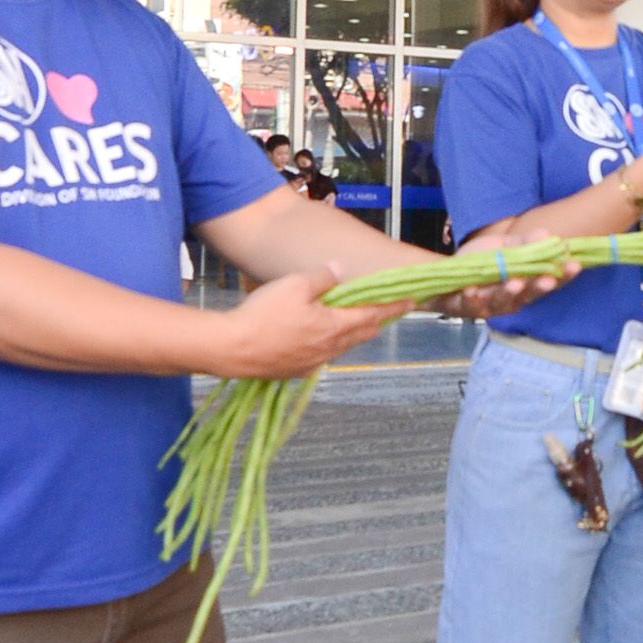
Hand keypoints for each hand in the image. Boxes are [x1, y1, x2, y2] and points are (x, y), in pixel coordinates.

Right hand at [209, 273, 407, 378]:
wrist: (231, 349)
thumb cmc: (264, 314)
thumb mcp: (295, 284)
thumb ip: (322, 277)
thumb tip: (339, 270)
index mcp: (334, 326)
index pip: (372, 314)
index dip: (392, 306)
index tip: (411, 301)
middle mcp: (328, 348)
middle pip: (361, 333)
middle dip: (376, 321)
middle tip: (388, 312)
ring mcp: (312, 363)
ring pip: (342, 346)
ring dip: (354, 334)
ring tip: (359, 324)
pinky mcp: (295, 371)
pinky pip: (322, 356)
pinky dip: (331, 345)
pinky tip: (323, 340)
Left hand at [447, 256, 584, 320]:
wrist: (446, 274)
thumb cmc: (482, 262)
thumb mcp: (504, 247)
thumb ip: (524, 244)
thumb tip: (546, 234)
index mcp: (524, 285)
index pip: (548, 282)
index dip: (562, 276)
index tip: (575, 265)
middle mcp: (511, 300)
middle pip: (528, 296)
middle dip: (538, 288)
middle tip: (548, 280)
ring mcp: (488, 306)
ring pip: (501, 302)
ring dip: (507, 293)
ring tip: (513, 282)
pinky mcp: (465, 307)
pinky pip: (469, 304)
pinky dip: (472, 297)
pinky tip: (473, 289)